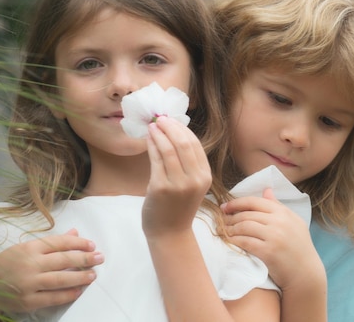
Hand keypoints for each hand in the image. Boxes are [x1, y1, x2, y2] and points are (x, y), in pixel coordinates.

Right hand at [0, 228, 102, 313]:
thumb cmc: (4, 265)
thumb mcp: (24, 249)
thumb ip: (50, 243)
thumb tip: (75, 233)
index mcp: (29, 248)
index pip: (58, 242)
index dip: (78, 243)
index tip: (91, 244)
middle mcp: (30, 264)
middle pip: (64, 260)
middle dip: (85, 258)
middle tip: (100, 257)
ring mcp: (29, 283)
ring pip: (61, 279)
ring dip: (80, 276)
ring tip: (93, 274)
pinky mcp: (27, 301)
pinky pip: (52, 297)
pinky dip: (67, 294)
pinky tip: (79, 291)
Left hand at [142, 116, 210, 239]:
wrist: (170, 233)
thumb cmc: (178, 207)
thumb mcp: (191, 184)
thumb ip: (187, 162)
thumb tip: (174, 132)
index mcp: (205, 176)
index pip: (195, 144)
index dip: (182, 129)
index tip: (170, 120)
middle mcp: (195, 179)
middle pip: (183, 143)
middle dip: (170, 127)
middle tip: (159, 119)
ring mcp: (178, 184)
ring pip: (168, 149)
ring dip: (158, 134)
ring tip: (152, 126)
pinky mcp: (161, 188)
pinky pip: (156, 160)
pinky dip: (151, 145)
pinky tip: (148, 139)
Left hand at [222, 189, 323, 290]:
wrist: (306, 273)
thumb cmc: (299, 248)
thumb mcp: (293, 222)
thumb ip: (278, 206)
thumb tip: (266, 190)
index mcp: (284, 212)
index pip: (255, 202)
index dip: (236, 203)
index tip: (225, 207)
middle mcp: (280, 222)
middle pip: (247, 214)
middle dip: (231, 216)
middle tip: (221, 220)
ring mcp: (274, 236)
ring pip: (244, 226)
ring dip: (230, 228)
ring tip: (224, 231)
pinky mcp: (268, 252)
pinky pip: (245, 242)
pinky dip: (235, 240)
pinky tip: (230, 241)